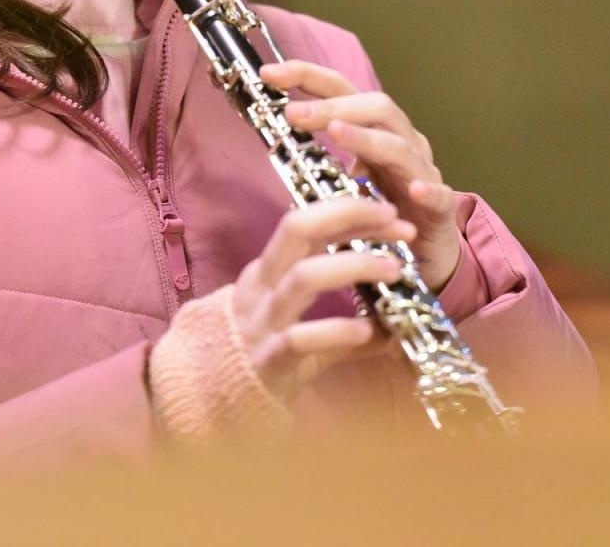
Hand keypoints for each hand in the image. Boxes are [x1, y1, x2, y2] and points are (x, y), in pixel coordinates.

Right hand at [232, 197, 413, 402]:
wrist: (211, 398)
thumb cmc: (260, 350)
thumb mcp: (294, 319)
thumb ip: (339, 313)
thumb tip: (391, 317)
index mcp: (268, 269)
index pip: (306, 222)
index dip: (348, 210)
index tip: (390, 212)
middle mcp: (263, 286)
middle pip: (297, 229)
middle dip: (348, 216)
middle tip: (398, 226)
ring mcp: (264, 321)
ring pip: (303, 278)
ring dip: (353, 265)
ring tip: (394, 269)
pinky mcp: (269, 359)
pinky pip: (302, 339)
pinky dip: (338, 332)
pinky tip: (369, 332)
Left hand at [259, 59, 463, 292]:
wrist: (427, 249)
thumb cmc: (384, 209)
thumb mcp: (345, 179)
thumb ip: (319, 160)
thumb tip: (276, 144)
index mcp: (375, 129)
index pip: (342, 89)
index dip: (307, 76)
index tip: (269, 73)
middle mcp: (402, 141)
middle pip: (375, 107)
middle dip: (332, 106)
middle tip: (293, 113)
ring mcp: (422, 172)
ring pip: (399, 146)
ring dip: (366, 138)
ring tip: (335, 132)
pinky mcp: (440, 208)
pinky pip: (438, 195)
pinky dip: (427, 190)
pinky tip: (414, 191)